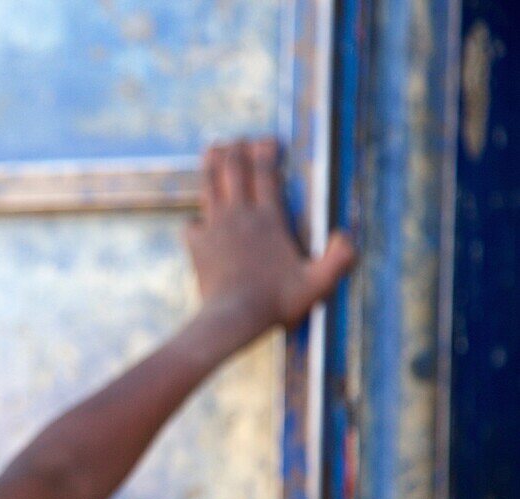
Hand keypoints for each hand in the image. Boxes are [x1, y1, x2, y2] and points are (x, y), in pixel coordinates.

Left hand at [184, 138, 356, 332]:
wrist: (233, 317)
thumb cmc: (278, 301)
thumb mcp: (318, 284)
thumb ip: (339, 259)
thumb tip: (347, 235)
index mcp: (269, 218)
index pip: (265, 173)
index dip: (266, 151)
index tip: (268, 140)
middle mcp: (239, 216)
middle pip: (234, 171)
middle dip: (236, 151)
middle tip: (238, 140)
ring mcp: (215, 228)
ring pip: (209, 186)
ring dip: (211, 165)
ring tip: (213, 149)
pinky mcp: (197, 245)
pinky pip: (191, 224)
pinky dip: (195, 219)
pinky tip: (197, 220)